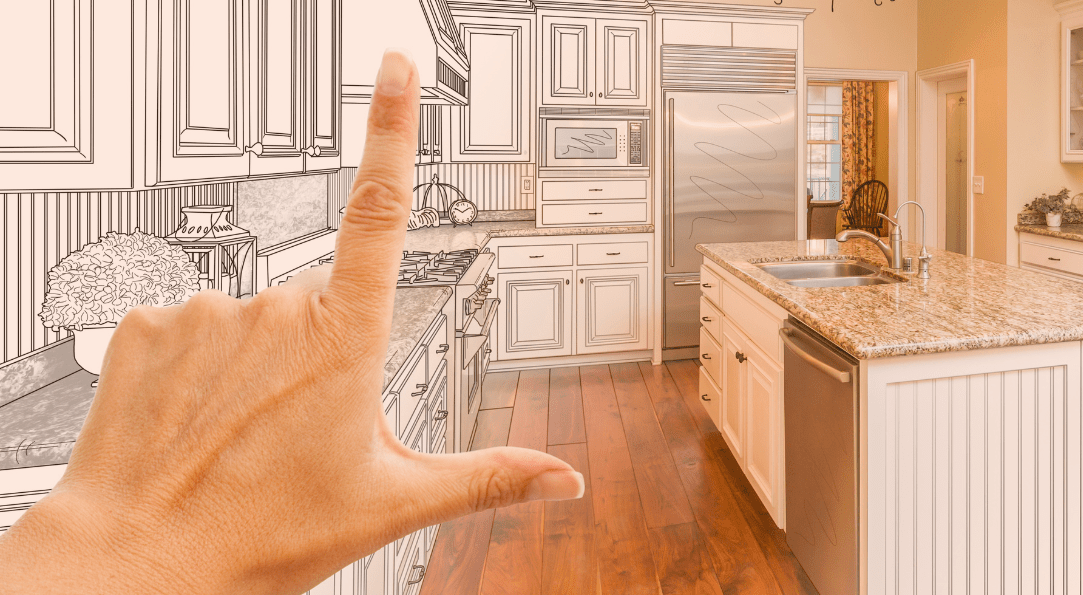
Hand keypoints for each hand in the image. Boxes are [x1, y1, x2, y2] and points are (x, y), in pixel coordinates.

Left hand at [0, 51, 582, 594]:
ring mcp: (206, 312)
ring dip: (255, 365)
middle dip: (317, 356)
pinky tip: (194, 420)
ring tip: (241, 439)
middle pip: (317, 305)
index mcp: (345, 339)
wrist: (136, 559)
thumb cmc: (259, 534)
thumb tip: (565, 480)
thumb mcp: (391, 505)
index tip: (396, 68)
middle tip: (298, 434)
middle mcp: (276, 308)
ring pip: (252, 319)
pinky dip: (198, 366)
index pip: (380, 211)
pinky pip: (190, 327)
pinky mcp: (146, 324)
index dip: (391, 129)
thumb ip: (487, 479)